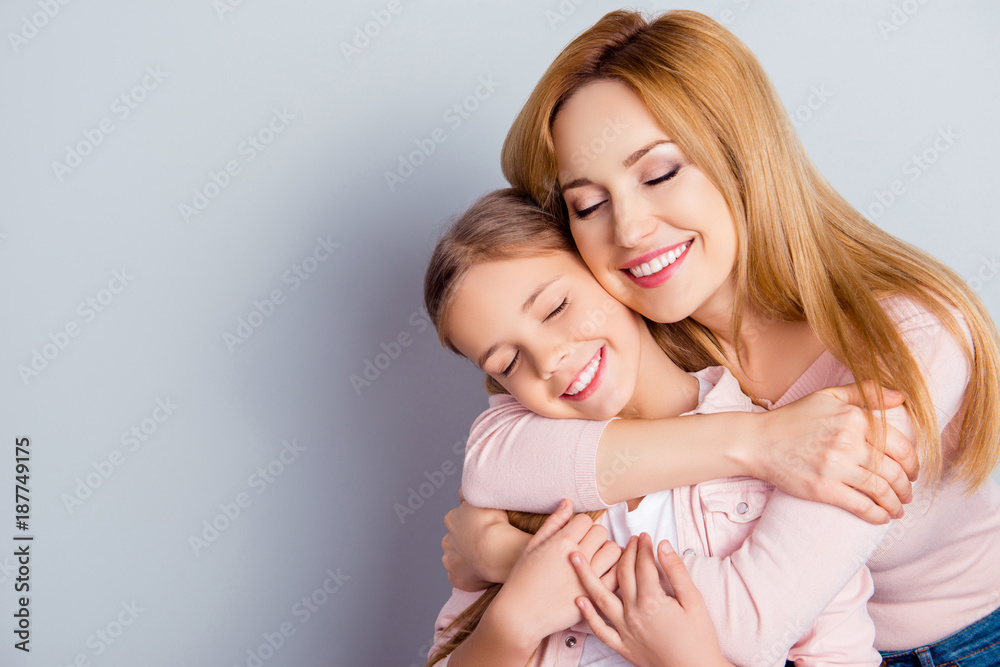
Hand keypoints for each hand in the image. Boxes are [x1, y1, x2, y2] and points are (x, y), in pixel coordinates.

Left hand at [442, 489, 528, 589]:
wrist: (497, 550)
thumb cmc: (493, 522)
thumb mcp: (481, 497)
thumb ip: (468, 493)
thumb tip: (461, 491)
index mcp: (451, 519)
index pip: (458, 518)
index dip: (471, 521)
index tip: (484, 524)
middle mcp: (447, 540)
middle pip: (455, 539)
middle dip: (466, 540)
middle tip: (485, 542)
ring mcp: (451, 561)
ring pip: (456, 558)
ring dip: (466, 558)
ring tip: (485, 558)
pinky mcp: (457, 579)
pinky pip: (461, 576)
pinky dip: (469, 575)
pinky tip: (481, 572)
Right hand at [489, 500, 621, 643]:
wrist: (520, 615)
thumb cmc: (523, 579)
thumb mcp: (532, 547)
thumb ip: (553, 523)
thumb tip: (568, 502)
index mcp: (561, 543)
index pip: (585, 520)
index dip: (581, 525)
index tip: (576, 533)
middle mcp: (577, 558)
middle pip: (601, 532)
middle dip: (595, 536)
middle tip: (587, 545)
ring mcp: (588, 579)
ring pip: (614, 551)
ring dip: (608, 551)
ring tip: (598, 558)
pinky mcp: (595, 597)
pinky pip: (617, 576)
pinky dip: (615, 571)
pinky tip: (606, 572)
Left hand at [572, 534, 732, 666]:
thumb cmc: (700, 640)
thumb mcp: (694, 602)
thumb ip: (677, 572)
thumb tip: (663, 545)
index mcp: (653, 602)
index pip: (643, 566)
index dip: (643, 548)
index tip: (644, 536)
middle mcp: (634, 614)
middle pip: (623, 576)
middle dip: (624, 554)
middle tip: (626, 540)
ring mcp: (625, 630)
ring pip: (601, 598)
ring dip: (586, 576)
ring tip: (574, 557)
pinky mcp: (622, 645)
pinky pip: (600, 630)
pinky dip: (588, 615)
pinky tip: (579, 600)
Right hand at [751, 381, 918, 524]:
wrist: (758, 441)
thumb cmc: (794, 418)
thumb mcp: (828, 396)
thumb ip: (865, 393)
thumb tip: (901, 397)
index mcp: (854, 418)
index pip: (900, 445)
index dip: (913, 463)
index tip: (912, 472)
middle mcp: (848, 442)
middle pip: (894, 471)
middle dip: (906, 487)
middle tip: (906, 493)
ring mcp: (835, 466)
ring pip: (882, 490)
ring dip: (895, 503)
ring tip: (897, 508)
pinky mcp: (823, 488)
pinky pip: (861, 506)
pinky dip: (877, 515)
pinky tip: (882, 517)